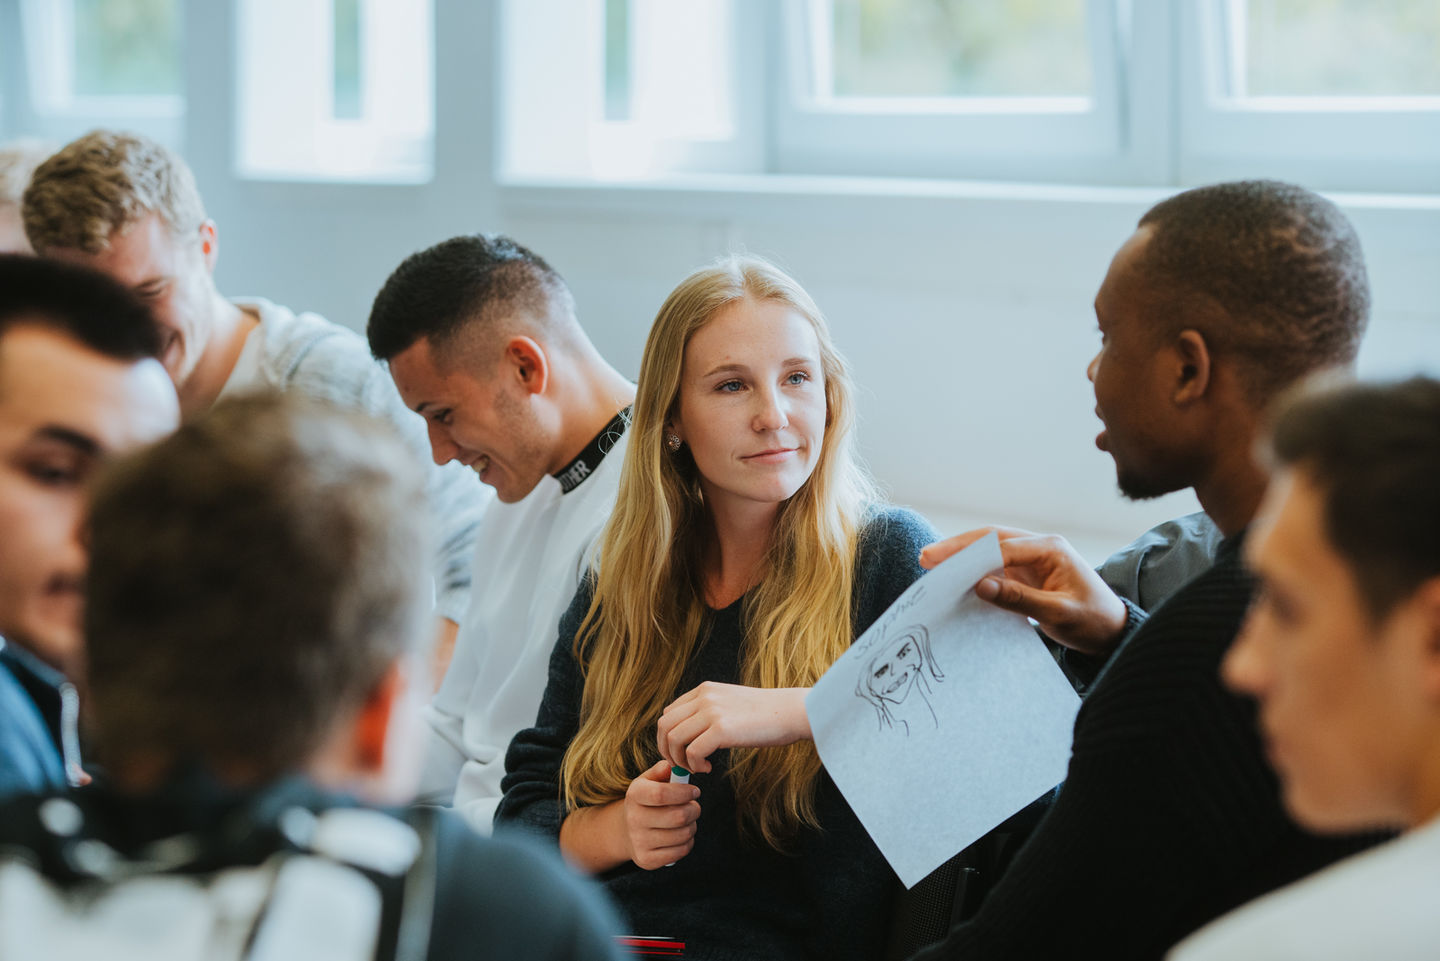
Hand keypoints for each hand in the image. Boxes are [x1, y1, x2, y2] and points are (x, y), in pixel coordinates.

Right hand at [623, 759, 701, 869]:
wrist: (627, 831)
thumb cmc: (646, 801)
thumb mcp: (649, 780)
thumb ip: (662, 770)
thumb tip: (673, 766)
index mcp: (634, 795)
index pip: (661, 794)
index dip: (684, 792)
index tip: (695, 791)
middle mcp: (633, 819)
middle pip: (678, 816)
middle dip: (694, 810)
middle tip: (694, 807)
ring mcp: (639, 841)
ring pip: (682, 834)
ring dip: (692, 826)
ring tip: (687, 821)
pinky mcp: (647, 860)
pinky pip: (680, 851)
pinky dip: (688, 842)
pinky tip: (681, 835)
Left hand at [656, 682, 810, 773]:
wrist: (791, 711)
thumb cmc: (766, 713)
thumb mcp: (731, 702)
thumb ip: (709, 710)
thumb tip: (692, 733)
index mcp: (704, 690)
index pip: (668, 713)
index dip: (668, 737)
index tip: (681, 753)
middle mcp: (704, 697)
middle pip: (664, 726)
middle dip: (667, 750)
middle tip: (683, 765)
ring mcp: (711, 712)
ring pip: (674, 739)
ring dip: (680, 760)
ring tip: (697, 768)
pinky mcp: (721, 729)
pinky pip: (692, 752)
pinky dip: (695, 765)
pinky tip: (708, 768)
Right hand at [920, 526, 1128, 655]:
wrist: (1114, 632)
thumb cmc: (1093, 621)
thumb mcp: (1059, 613)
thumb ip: (1019, 599)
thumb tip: (980, 587)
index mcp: (1051, 549)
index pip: (1003, 547)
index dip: (971, 556)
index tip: (943, 566)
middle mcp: (1040, 547)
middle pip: (992, 539)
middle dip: (958, 547)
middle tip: (926, 557)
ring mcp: (1032, 559)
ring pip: (990, 551)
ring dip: (962, 556)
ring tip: (930, 563)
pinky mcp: (1027, 573)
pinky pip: (995, 567)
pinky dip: (973, 571)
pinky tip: (953, 578)